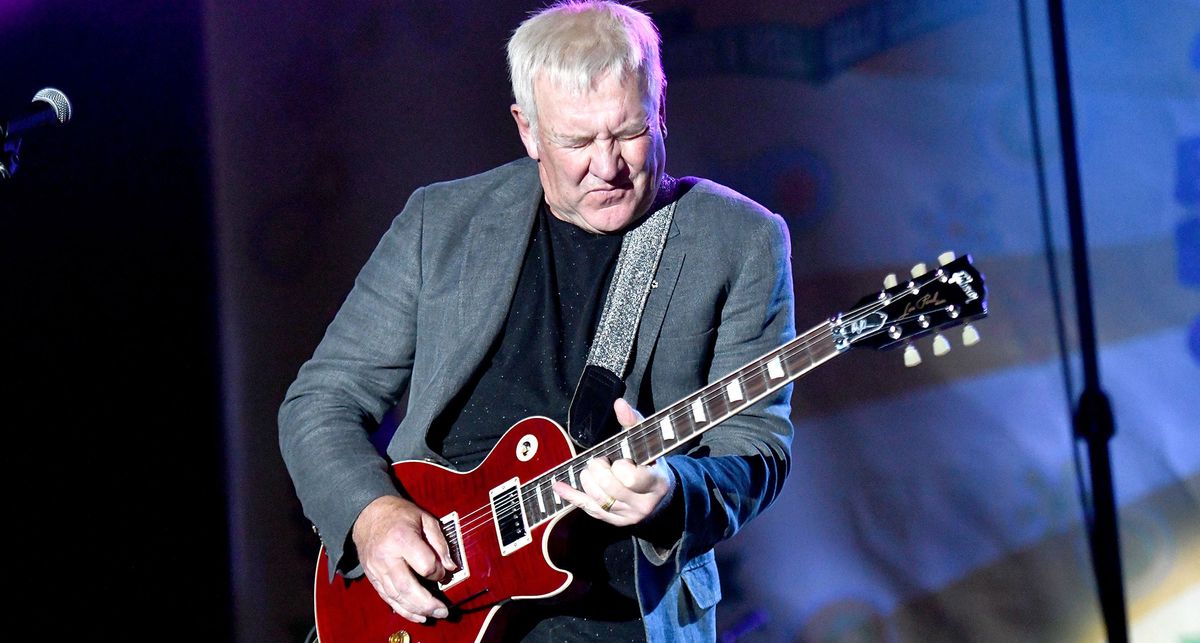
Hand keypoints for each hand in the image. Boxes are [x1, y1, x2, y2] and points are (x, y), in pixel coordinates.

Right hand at [351, 495, 457, 622]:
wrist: (368, 514)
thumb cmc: (399, 515)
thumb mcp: (425, 519)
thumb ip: (440, 542)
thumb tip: (450, 566)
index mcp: (402, 539)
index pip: (425, 565)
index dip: (438, 571)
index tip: (442, 569)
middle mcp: (386, 557)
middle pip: (408, 587)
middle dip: (428, 603)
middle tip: (443, 611)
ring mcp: (376, 569)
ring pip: (397, 597)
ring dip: (417, 610)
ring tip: (434, 615)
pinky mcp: (372, 577)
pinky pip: (387, 598)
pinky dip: (403, 610)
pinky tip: (417, 615)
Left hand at [553, 398, 674, 525]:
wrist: (661, 494)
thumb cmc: (652, 463)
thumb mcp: (648, 442)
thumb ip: (633, 422)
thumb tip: (619, 404)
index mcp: (656, 483)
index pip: (630, 478)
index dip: (620, 466)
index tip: (620, 459)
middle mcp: (643, 504)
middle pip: (609, 488)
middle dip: (598, 469)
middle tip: (599, 461)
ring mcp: (628, 515)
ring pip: (597, 499)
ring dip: (587, 479)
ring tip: (591, 469)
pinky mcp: (613, 520)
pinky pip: (588, 508)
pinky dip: (571, 495)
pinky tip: (558, 485)